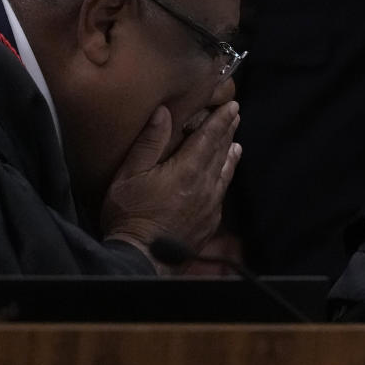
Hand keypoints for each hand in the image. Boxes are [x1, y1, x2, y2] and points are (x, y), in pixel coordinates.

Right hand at [101, 101, 241, 272]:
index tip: (231, 105)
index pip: (210, 137)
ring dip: (230, 154)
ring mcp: (209, 206)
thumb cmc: (129, 215)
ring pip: (224, 173)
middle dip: (228, 131)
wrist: (141, 259)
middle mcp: (205, 186)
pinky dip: (225, 177)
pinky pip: (221, 193)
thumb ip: (149, 142)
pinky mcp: (209, 222)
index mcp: (187, 170)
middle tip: (235, 115)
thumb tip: (164, 112)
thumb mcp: (129, 175)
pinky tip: (224, 176)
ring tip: (235, 142)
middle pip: (221, 152)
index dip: (220, 120)